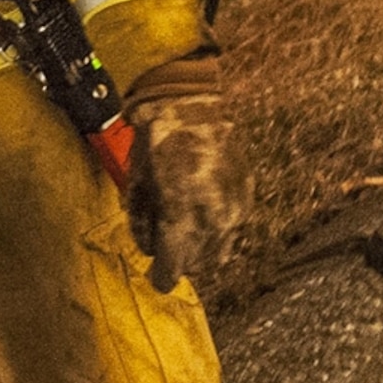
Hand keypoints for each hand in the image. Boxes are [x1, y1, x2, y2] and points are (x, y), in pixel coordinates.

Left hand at [123, 56, 244, 294]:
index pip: (172, 271)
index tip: (156, 273)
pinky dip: (216, 226)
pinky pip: (232, 229)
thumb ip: (144, 229)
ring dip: (200, 247)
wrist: (190, 107)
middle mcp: (213, 220)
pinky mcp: (246, 197)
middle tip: (167, 238)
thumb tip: (153, 253)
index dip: (161, 276)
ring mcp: (234, 209)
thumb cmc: (155, 146)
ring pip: (218, 253)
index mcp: (181, 218)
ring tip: (186, 221)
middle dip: (180, 258)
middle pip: (196, 266)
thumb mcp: (136, 190)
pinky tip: (202, 203)